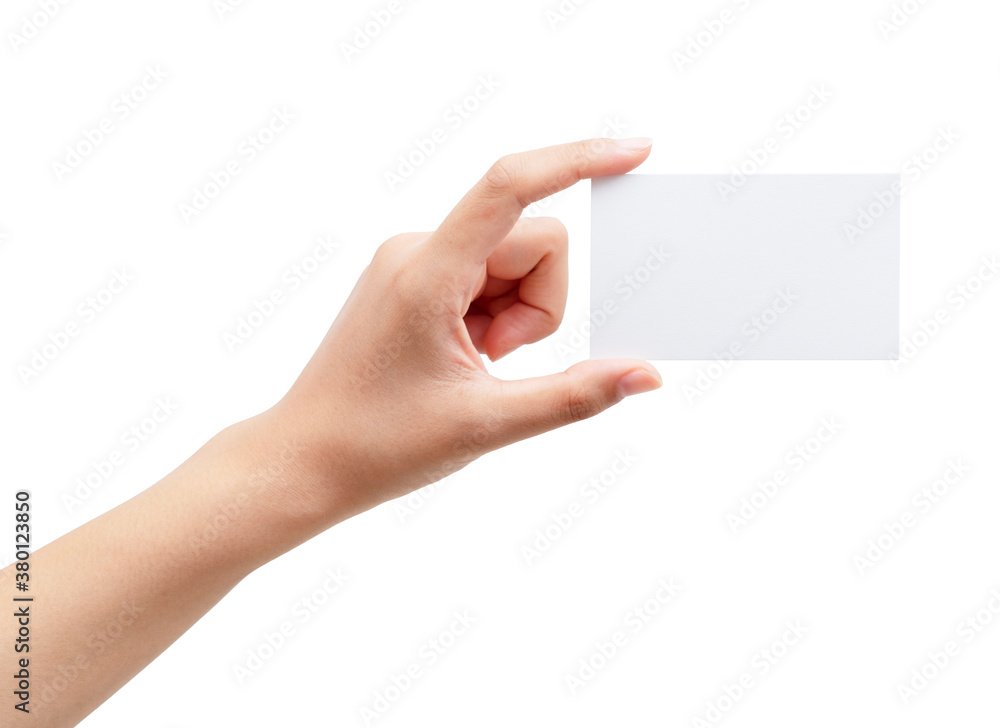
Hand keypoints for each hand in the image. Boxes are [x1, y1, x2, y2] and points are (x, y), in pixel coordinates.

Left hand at [273, 138, 662, 519]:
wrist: (305, 459)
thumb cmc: (378, 444)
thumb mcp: (487, 423)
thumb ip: (575, 396)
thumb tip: (646, 375)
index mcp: (427, 271)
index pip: (511, 187)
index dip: (578, 161)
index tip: (635, 153)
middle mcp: (418, 248)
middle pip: (533, 243)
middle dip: (538, 307)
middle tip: (494, 360)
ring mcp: (414, 260)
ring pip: (515, 262)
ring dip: (516, 316)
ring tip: (473, 364)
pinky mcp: (416, 275)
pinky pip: (488, 276)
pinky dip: (495, 316)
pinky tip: (463, 356)